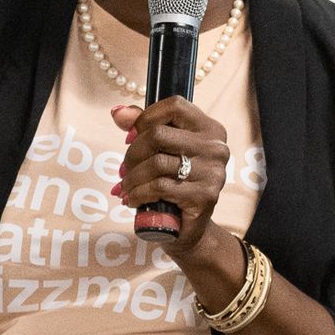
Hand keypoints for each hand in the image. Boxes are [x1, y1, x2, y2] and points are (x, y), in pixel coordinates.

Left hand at [111, 98, 231, 256]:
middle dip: (132, 153)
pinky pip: (159, 187)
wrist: (189, 228)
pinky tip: (132, 199)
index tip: (131, 137)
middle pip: (159, 134)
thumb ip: (145, 128)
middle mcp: (216, 147)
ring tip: (124, 187)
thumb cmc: (175, 184)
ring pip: (156, 163)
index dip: (145, 118)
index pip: (174, 105)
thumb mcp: (163, 151)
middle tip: (124, 169)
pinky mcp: (204, 196)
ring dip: (132, 177)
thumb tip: (118, 113)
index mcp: (210, 129)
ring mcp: (212, 172)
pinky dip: (138, 194)